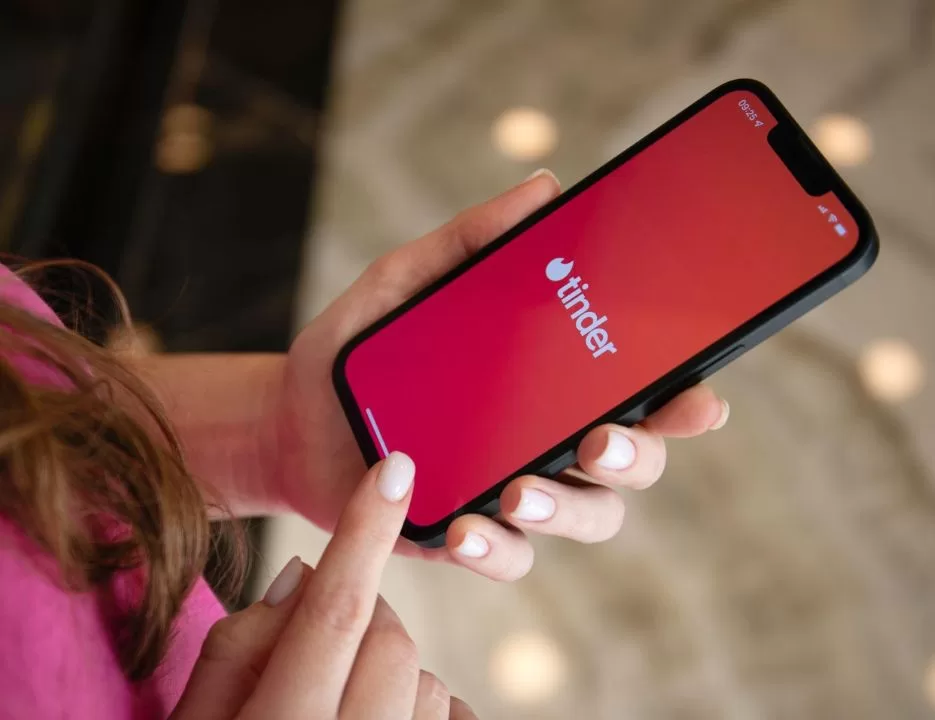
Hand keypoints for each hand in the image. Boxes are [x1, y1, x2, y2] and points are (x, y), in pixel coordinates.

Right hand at [172, 453, 475, 719]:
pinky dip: (420, 706)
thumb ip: (239, 647)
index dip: (364, 532)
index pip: (335, 612)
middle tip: (322, 632)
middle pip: (390, 638)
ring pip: (425, 678)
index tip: (395, 467)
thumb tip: (305, 575)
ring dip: (390, 670)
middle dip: (362, 614)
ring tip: (338, 703)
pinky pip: (451, 716)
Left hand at [277, 170, 729, 579]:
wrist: (290, 417)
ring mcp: (512, 491)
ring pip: (586, 516)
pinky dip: (497, 548)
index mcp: (549, 382)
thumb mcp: (404, 284)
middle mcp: (546, 440)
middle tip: (598, 440)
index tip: (698, 395)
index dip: (680, 400)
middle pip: (632, 462)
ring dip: (566, 507)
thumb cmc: (359, 351)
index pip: (635, 391)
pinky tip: (465, 527)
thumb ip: (469, 242)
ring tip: (519, 489)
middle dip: (634, 456)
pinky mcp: (469, 534)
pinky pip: (511, 556)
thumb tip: (543, 189)